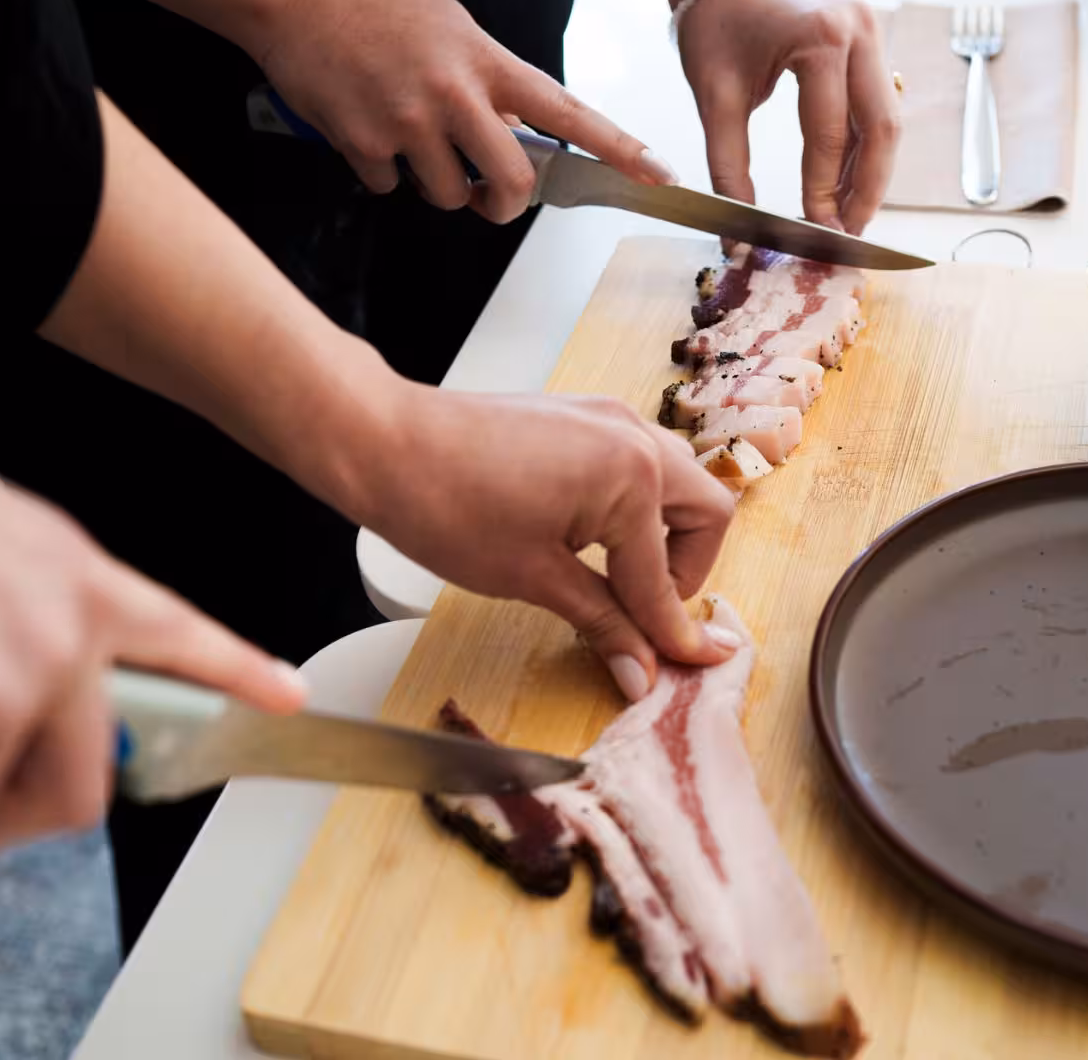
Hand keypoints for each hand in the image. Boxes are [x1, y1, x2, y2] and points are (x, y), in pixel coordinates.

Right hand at [233, 0, 676, 222]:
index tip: (658, 174)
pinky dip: (384, 173)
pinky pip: (391, 190)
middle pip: (510, 184)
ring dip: (436, 186)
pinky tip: (370, 132)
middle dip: (502, 203)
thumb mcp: (455, 32)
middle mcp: (454, 94)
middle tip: (486, 195)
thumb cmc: (381, 12)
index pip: (568, 113)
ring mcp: (408, 122)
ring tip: (413, 140)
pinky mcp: (364, 144)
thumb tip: (518, 135)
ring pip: (447, 196)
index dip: (619, 149)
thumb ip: (492, 83)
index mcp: (487, 63)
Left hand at [356, 386, 738, 700]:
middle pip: (704, 513)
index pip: (665, 576)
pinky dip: (632, 509)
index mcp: (632, 476)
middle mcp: (634, 437)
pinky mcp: (582, 416)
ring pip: (674, 483)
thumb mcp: (534, 579)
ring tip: (617, 582)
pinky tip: (590, 542)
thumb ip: (603, 622)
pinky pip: (635, 464)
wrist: (383, 445)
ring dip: (662, 537)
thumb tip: (644, 671)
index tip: (688, 666)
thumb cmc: (446, 505)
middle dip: (686, 571)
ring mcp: (608, 419)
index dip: (673, 632)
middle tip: (647, 616)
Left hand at [674, 0, 900, 233]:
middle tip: (847, 236)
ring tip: (845, 218)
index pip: (830, 135)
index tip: (817, 235)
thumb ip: (728, 171)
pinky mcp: (869, 42)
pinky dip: (861, 148)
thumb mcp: (714, 100)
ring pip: (886, 120)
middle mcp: (858, 31)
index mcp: (819, 39)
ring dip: (869, 174)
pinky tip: (842, 185)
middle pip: (881, 129)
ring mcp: (870, 33)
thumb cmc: (714, 26)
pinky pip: (875, 106)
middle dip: (866, 191)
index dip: (824, 193)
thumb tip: (738, 236)